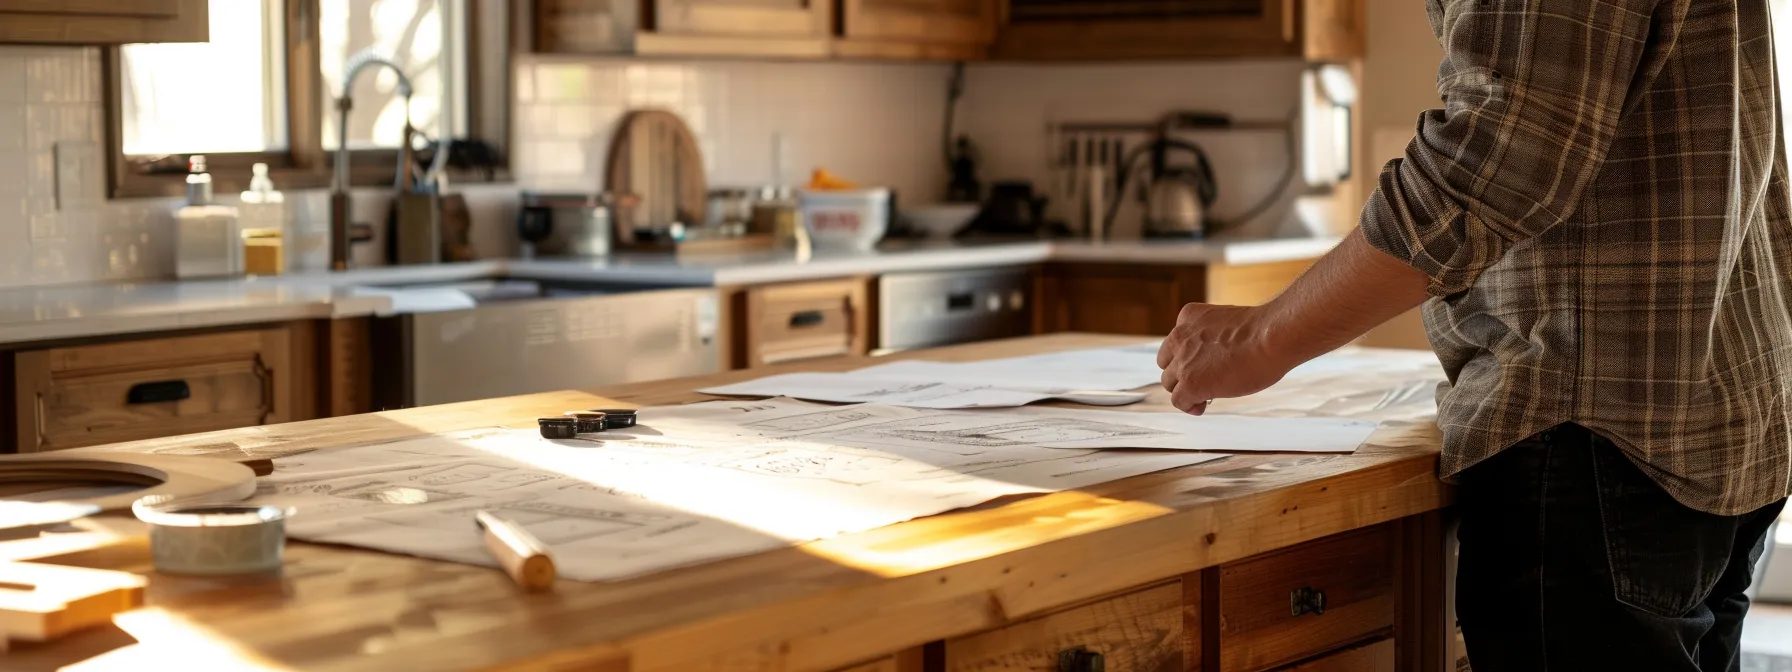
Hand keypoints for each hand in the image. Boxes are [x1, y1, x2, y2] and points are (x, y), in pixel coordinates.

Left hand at [1157, 302, 1299, 414]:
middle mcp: (1180, 337)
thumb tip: (1221, 359)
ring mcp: (1183, 361)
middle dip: (1183, 373)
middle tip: (1204, 381)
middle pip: (1168, 363)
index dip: (1187, 356)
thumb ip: (1216, 337)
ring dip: (1185, 390)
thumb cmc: (1265, 330)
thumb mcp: (1230, 324)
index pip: (1175, 341)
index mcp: (1189, 316)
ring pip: (1170, 383)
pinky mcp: (1191, 384)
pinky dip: (1189, 406)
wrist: (1272, 337)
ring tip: (1204, 397)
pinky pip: (1179, 401)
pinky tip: (1203, 406)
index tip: (1203, 364)